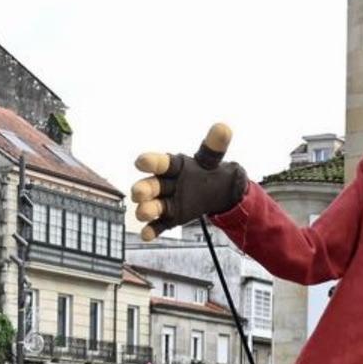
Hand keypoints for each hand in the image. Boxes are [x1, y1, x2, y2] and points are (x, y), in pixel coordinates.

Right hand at [131, 123, 247, 238]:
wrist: (217, 192)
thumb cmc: (208, 171)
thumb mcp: (212, 159)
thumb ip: (215, 145)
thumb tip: (224, 128)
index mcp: (173, 166)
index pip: (161, 163)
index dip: (152, 162)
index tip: (141, 161)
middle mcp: (165, 183)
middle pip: (153, 186)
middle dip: (145, 189)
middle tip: (138, 193)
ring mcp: (166, 201)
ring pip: (154, 206)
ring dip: (147, 210)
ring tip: (143, 213)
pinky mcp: (169, 218)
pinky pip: (159, 224)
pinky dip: (152, 230)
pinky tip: (146, 235)